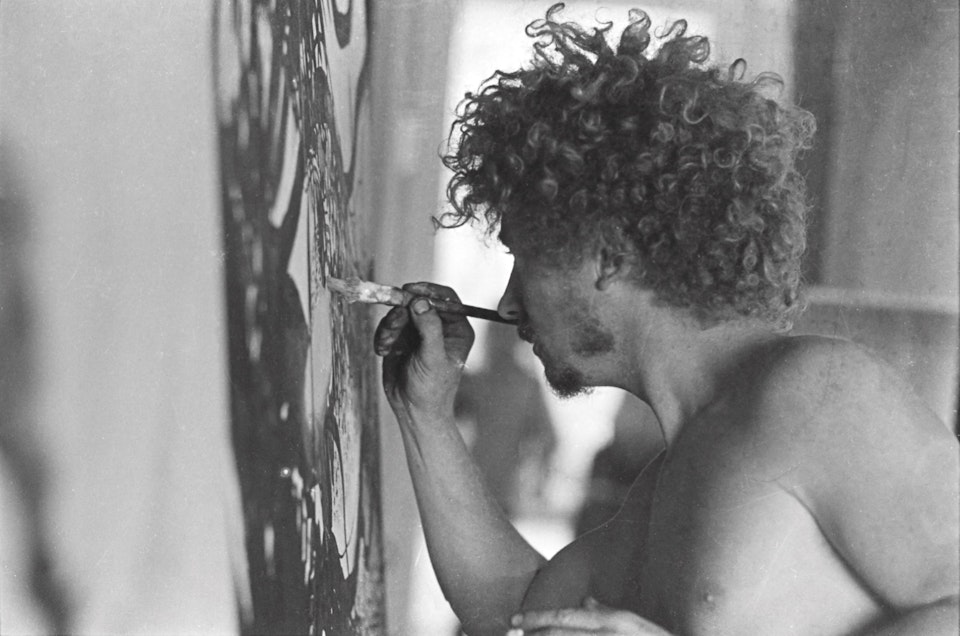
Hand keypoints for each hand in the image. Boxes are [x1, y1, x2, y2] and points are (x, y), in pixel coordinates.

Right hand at [374, 282, 474, 423]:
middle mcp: (438, 327)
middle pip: (417, 302)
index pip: (445, 298)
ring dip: (390, 326)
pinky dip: (382, 336)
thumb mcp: (433, 358)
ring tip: (388, 345)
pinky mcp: (400, 339)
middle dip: (402, 312)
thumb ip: (429, 328)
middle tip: (393, 324)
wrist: (413, 411)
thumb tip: (420, 302)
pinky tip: (383, 351)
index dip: (428, 291)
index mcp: (456, 328)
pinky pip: (387, 326)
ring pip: (399, 313)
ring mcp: (418, 332)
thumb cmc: (432, 388)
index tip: (410, 291)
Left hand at [507, 597, 672, 634]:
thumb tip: (585, 600)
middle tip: (513, 634)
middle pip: (561, 634)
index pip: (566, 616)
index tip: (516, 620)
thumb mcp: (633, 624)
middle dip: (534, 634)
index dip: (538, 618)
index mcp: (613, 621)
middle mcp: (609, 635)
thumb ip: (607, 612)